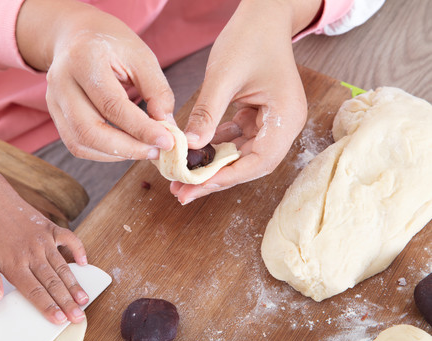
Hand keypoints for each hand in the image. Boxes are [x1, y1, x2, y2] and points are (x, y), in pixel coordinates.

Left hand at [0, 186, 88, 324]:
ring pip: (63, 266)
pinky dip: (79, 250)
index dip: (48, 307)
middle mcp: (33, 253)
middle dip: (67, 302)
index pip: (35, 291)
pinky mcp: (50, 228)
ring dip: (74, 284)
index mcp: (15, 263)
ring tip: (84, 299)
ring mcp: (44, 239)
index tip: (60, 320)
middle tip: (79, 316)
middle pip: (53, 282)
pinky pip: (70, 238)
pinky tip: (85, 263)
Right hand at [17, 0, 174, 160]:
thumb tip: (167, 127)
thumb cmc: (113, 44)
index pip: (112, 105)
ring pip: (80, 143)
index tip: (167, 142)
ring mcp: (53, 100)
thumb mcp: (141, 56)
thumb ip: (157, 91)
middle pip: (89, 131)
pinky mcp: (55, 114)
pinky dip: (104, 153)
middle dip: (128, 148)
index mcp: (83, 59)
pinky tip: (127, 147)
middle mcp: (61, 81)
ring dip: (117, 154)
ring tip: (145, 151)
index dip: (141, 129)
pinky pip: (77, 144)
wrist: (77, 35)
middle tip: (157, 152)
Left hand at [171, 0, 320, 203]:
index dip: (228, 177)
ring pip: (242, 156)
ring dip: (214, 167)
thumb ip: (207, 113)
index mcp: (286, 116)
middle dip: (216, 179)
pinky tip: (195, 154)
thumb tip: (189, 147)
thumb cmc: (249, 38)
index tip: (197, 185)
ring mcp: (272, 122)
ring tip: (183, 179)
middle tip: (183, 192)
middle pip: (250, 164)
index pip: (259, 161)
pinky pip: (237, 141)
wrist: (263, 16)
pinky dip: (216, 148)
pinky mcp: (259, 117)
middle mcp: (284, 125)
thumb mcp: (223, 76)